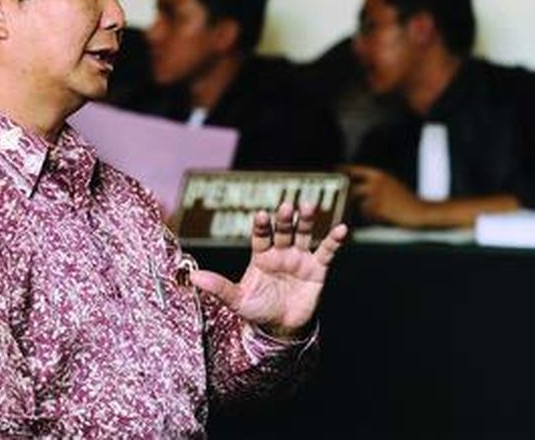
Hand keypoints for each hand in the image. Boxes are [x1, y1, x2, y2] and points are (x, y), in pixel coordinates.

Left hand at [189, 202, 347, 338]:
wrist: (281, 328)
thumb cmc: (257, 311)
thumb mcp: (237, 300)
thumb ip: (218, 287)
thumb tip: (193, 277)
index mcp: (261, 256)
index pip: (261, 236)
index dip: (262, 225)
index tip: (262, 214)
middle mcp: (281, 252)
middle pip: (284, 230)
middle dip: (285, 219)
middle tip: (286, 207)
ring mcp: (300, 258)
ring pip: (304, 234)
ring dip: (307, 220)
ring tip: (309, 206)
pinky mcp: (317, 268)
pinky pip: (327, 251)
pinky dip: (334, 240)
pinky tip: (342, 229)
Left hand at [342, 165, 425, 226]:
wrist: (420, 211)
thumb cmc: (406, 200)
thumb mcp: (392, 186)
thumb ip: (376, 186)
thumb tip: (359, 191)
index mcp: (380, 175)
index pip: (357, 170)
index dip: (345, 171)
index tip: (336, 171)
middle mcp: (376, 182)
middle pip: (352, 187)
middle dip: (347, 195)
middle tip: (344, 201)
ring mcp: (377, 195)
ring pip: (360, 204)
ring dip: (365, 209)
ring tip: (379, 211)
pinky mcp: (378, 208)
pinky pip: (368, 214)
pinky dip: (372, 216)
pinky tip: (384, 216)